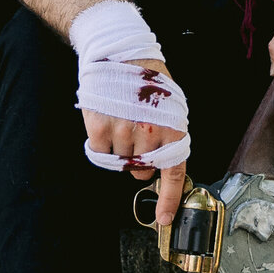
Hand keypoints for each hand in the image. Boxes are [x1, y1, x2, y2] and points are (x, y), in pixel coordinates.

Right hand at [81, 61, 187, 224]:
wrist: (120, 53)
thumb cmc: (148, 79)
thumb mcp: (172, 106)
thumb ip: (169, 136)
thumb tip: (161, 167)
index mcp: (172, 128)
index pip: (173, 173)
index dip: (168, 200)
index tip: (163, 219)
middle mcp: (149, 132)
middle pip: (141, 169)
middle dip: (140, 160)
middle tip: (137, 134)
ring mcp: (123, 131)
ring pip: (121, 161)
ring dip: (121, 148)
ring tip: (122, 119)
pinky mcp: (100, 127)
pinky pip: (101, 153)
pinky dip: (102, 144)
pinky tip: (107, 122)